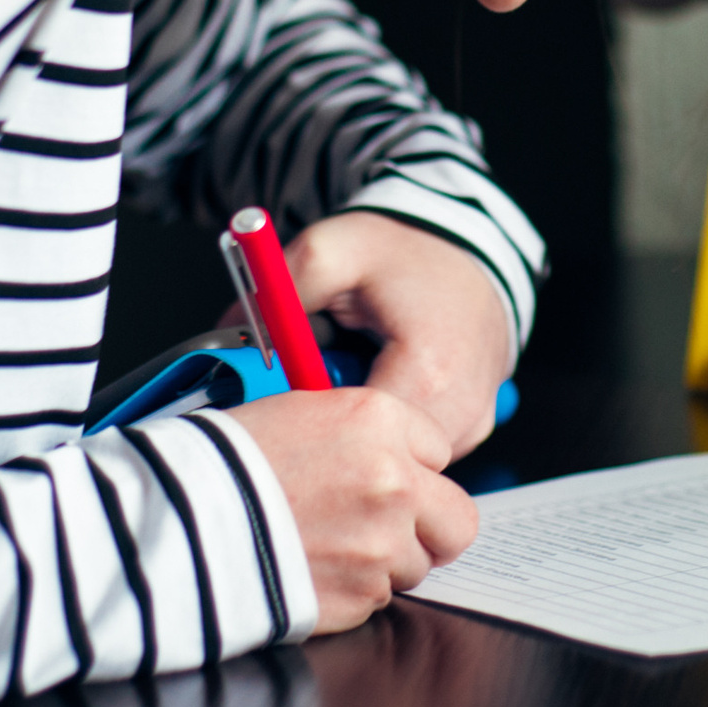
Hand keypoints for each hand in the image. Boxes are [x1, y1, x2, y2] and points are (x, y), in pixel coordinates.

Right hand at [223, 387, 475, 631]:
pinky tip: (312, 565)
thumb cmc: (228, 461)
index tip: (391, 474)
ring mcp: (383, 543)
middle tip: (396, 525)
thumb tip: (399, 459)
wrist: (182, 520)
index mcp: (379, 419)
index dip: (414, 465)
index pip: (439, 448)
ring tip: (329, 543)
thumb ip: (366, 434)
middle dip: (432, 526)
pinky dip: (353, 589)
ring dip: (384, 560)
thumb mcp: (302, 411)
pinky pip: (379, 597)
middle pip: (459, 519)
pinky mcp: (363, 594)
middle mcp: (395, 480)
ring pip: (417, 564)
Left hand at [272, 211, 512, 457]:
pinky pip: (422, 450)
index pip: (356, 443)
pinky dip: (393, 430)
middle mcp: (463, 408)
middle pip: (378, 461)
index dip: (312, 426)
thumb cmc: (404, 248)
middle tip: (315, 388)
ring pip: (399, 462)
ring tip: (351, 378)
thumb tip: (230, 332)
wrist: (469, 244)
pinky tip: (379, 384)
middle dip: (337, 433)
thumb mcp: (333, 248)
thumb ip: (280, 290)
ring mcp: (476, 421)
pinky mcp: (478, 422)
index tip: (291, 398)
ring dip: (365, 434)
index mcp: (429, 371)